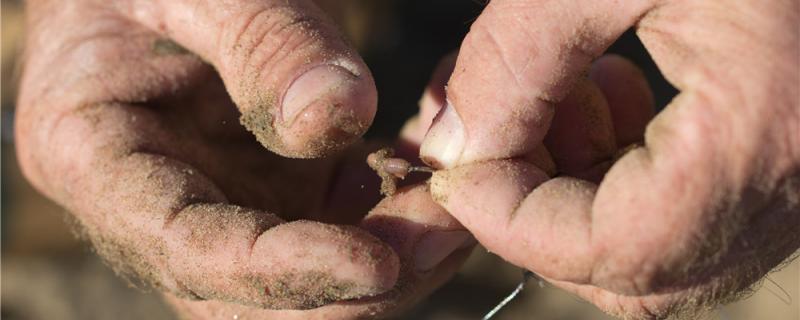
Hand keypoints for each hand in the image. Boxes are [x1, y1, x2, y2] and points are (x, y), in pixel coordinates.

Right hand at [16, 1, 472, 317]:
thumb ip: (262, 42)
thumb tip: (337, 121)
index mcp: (98, 159)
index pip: (188, 248)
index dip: (283, 272)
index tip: (378, 264)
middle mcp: (157, 206)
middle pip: (251, 294)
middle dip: (353, 285)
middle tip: (446, 234)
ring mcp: (221, 204)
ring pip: (302, 280)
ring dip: (385, 260)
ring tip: (453, 211)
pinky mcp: (272, 192)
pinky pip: (334, 231)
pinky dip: (391, 221)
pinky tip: (429, 183)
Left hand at [420, 0, 798, 317]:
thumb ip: (515, 58)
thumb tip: (450, 148)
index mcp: (763, 138)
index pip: (612, 248)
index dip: (507, 221)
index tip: (450, 166)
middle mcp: (797, 186)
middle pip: (632, 271)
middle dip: (537, 211)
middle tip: (499, 129)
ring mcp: (797, 181)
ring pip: (658, 251)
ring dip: (575, 190)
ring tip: (560, 93)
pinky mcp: (783, 157)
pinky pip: (690, 209)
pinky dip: (622, 172)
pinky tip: (610, 87)